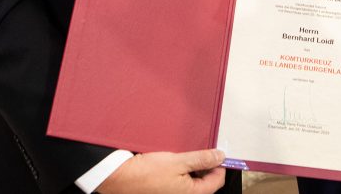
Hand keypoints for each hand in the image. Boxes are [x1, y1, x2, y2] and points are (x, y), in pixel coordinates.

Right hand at [97, 149, 225, 193]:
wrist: (120, 178)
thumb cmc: (146, 173)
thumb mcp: (178, 161)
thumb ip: (201, 159)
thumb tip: (220, 156)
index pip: (217, 181)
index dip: (219, 165)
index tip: (216, 152)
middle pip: (206, 182)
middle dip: (206, 165)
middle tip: (201, 150)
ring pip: (193, 181)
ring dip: (193, 167)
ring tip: (186, 154)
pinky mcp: (166, 191)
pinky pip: (181, 181)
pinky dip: (183, 171)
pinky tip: (176, 160)